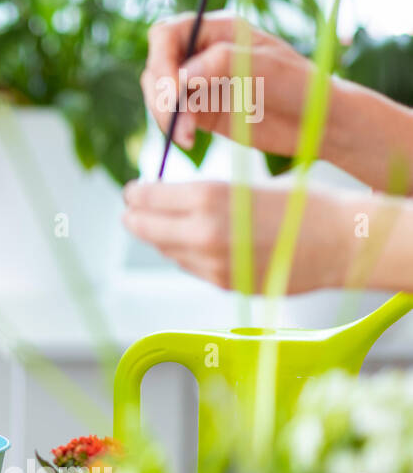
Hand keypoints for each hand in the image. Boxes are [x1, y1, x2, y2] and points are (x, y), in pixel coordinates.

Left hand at [122, 180, 357, 292]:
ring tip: (159, 225)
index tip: (132, 191)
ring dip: (160, 237)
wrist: (341, 242)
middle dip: (136, 217)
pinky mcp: (223, 283)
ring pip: (167, 249)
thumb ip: (198, 198)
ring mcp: (211, 262)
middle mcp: (203, 232)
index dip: (136, 194)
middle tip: (131, 211)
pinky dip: (185, 255)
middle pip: (146, 227)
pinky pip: (190, 267)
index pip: (148, 197)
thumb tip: (158, 200)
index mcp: (208, 197)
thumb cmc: (297, 205)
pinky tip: (192, 245)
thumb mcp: (242, 188)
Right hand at [141, 12, 327, 155]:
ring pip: (158, 93)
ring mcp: (198, 82)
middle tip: (178, 119)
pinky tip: (188, 141)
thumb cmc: (299, 84)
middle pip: (157, 65)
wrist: (316, 122)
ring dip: (165, 114)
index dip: (161, 59)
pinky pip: (171, 116)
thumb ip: (222, 62)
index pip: (168, 34)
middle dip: (161, 93)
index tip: (174, 89)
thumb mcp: (265, 66)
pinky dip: (173, 128)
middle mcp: (202, 52)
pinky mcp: (199, 110)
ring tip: (187, 135)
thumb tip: (180, 75)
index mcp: (217, 30)